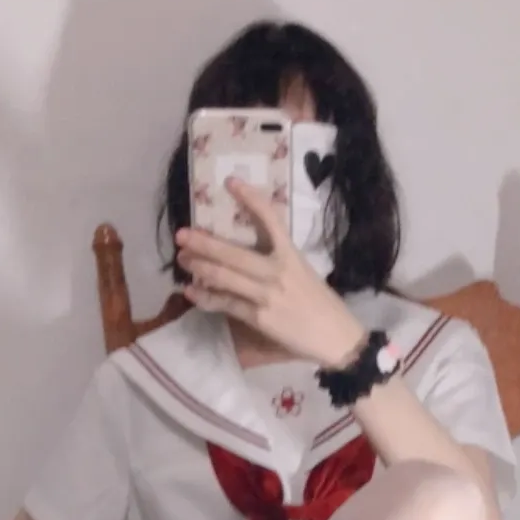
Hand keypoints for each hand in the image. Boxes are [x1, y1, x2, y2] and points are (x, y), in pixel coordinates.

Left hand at [176, 179, 365, 368]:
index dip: (250, 198)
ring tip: (182, 260)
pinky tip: (191, 292)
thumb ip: (279, 262)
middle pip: (233, 252)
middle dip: (203, 242)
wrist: (337, 338)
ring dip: (199, 267)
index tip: (231, 182)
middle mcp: (277, 270)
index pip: (270, 219)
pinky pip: (227, 304)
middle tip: (181, 234)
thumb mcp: (303, 273)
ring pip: (225, 277)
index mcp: (291, 255)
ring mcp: (267, 294)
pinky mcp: (260, 317)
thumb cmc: (321, 305)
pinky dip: (206, 298)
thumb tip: (246, 256)